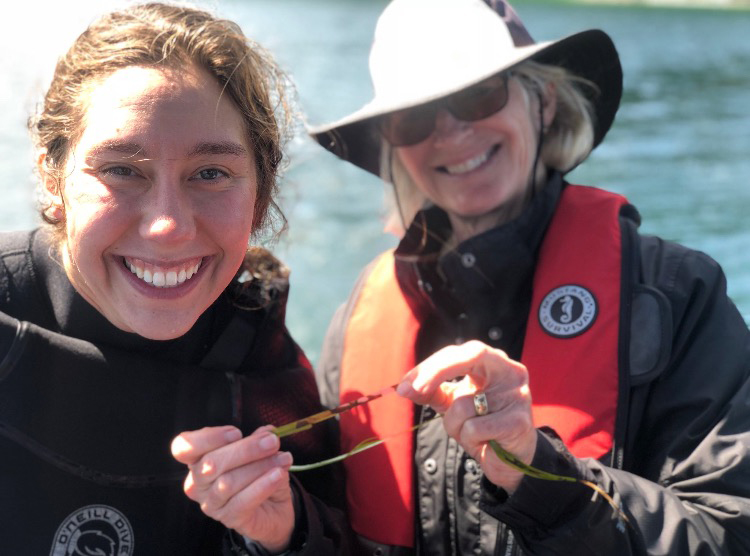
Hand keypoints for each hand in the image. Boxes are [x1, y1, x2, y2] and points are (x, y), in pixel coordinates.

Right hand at [171, 425, 293, 552]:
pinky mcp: (229, 519)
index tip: (236, 432)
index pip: (183, 448)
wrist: (274, 509)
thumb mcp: (259, 453)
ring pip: (228, 483)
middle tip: (272, 442)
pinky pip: (243, 502)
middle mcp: (198, 483)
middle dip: (245, 450)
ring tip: (283, 458)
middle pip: (210, 464)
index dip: (207, 438)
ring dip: (259, 467)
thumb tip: (268, 431)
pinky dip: (263, 485)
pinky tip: (278, 475)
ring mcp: (211, 504)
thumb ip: (259, 439)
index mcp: (198, 460)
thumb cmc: (258, 475)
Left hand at [396, 340, 536, 493]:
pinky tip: (484, 443)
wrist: (508, 460)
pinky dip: (469, 440)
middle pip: (470, 356)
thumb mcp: (452, 403)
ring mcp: (518, 395)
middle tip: (411, 389)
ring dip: (455, 425)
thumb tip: (404, 387)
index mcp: (493, 362)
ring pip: (464, 405)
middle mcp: (510, 371)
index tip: (406, 384)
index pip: (459, 352)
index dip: (431, 365)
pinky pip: (474, 428)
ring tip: (472, 433)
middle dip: (436, 371)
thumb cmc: (480, 425)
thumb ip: (430, 391)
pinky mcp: (519, 422)